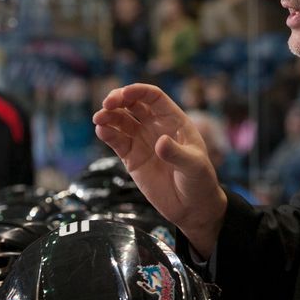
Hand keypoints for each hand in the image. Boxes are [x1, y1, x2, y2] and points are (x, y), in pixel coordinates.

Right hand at [92, 83, 226, 257]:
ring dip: (108, 116)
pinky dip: (107, 134)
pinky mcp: (131, 158)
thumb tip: (159, 143)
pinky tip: (101, 131)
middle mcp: (155, 126)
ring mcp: (142, 141)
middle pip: (133, 104)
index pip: (154, 97)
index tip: (124, 94)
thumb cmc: (199, 181)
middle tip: (106, 104)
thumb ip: (177, 154)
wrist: (192, 207)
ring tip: (99, 119)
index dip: (138, 91)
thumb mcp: (194, 166)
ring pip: (121, 121)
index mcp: (174, 120)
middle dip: (118, 99)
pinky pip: (116, 141)